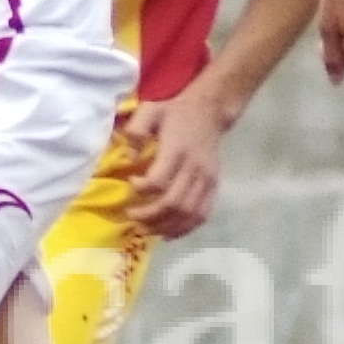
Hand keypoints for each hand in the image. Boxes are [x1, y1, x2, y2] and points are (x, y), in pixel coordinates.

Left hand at [119, 91, 231, 236]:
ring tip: (146, 228)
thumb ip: (136, 130)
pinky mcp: (214, 186)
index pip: (159, 181)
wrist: (209, 111)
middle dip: (149, 215)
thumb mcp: (150, 110)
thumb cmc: (174, 112)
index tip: (131, 184)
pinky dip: (185, 228)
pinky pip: (202, 214)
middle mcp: (194, 167)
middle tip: (131, 216)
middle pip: (173, 203)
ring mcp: (207, 179)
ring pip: (187, 213)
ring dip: (165, 226)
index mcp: (177, 149)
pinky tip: (168, 233)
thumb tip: (129, 156)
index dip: (141, 189)